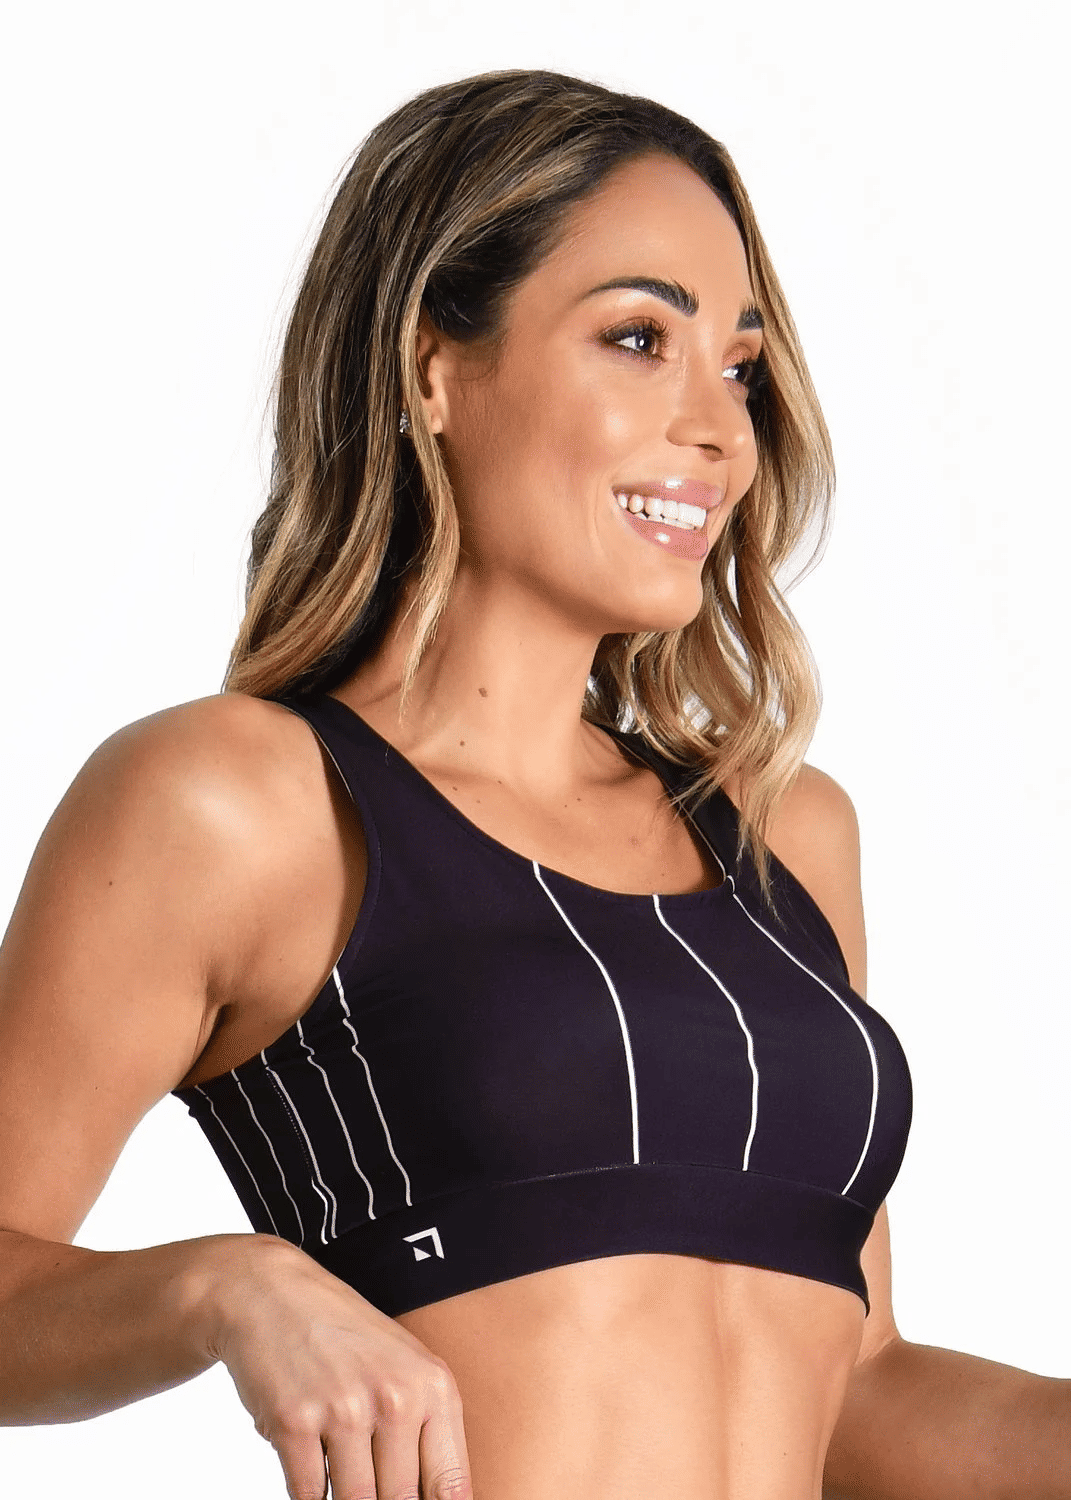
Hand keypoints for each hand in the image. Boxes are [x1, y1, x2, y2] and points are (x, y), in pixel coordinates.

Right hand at [203, 1235, 472, 1499]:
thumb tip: (442, 1499)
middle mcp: (396, 1398)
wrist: (272, 1294)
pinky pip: (308, 1495)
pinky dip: (308, 1494)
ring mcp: (345, 1410)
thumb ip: (427, 1432)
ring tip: (341, 1469)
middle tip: (371, 1486)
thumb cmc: (344, 1336)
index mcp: (433, 1386)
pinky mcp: (296, 1423)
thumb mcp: (404, 1368)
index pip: (450, 1485)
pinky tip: (309, 1463)